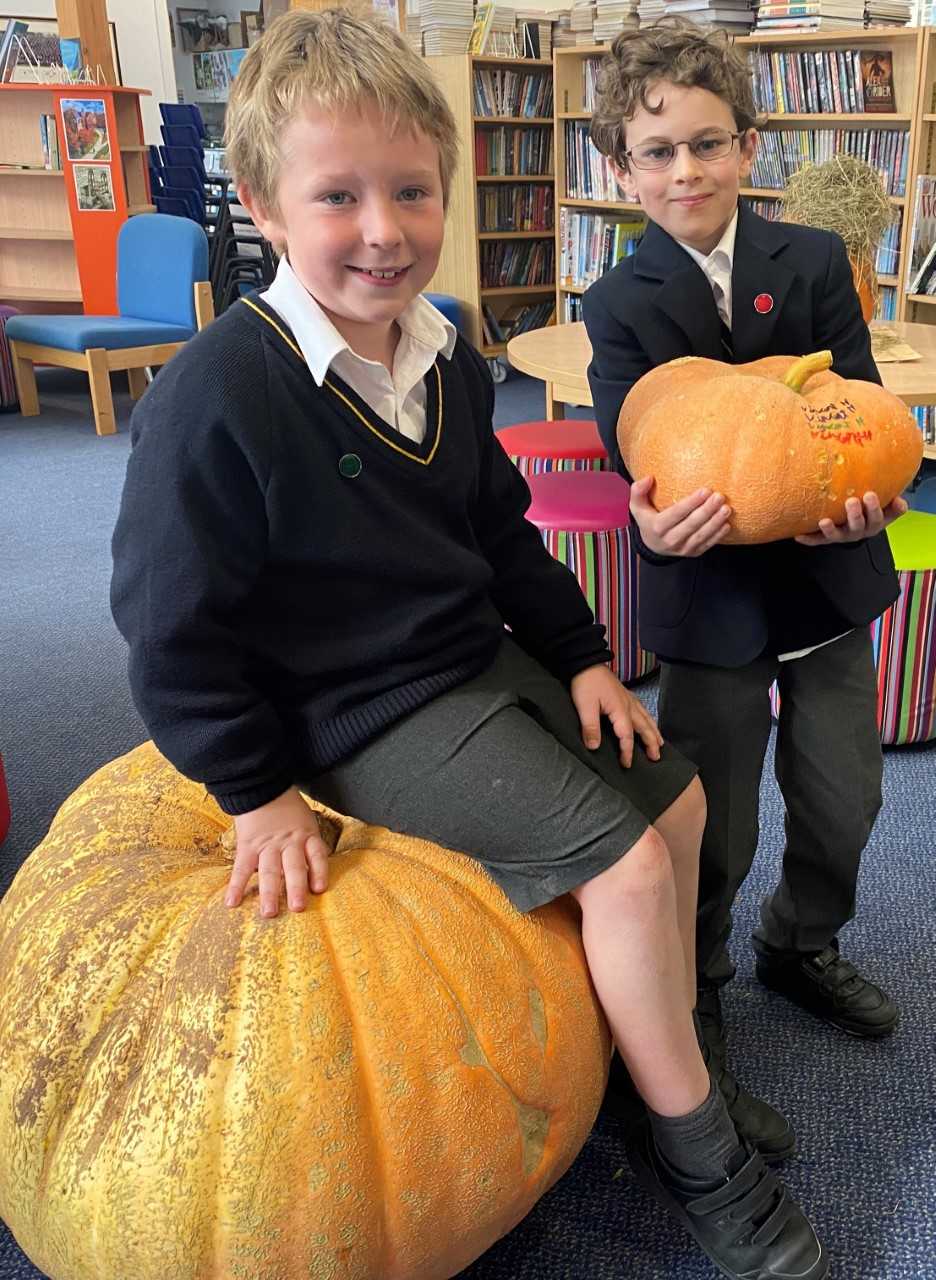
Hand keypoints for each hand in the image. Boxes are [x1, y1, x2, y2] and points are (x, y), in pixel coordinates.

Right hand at [225, 786, 331, 916]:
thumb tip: (313, 874)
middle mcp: (288, 842)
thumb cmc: (287, 808)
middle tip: (297, 908)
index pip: (316, 854)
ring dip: (269, 892)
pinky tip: (231, 902)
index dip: (319, 871)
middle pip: (294, 866)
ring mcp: (267, 845)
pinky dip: (236, 885)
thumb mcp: (305, 820)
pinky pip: (241, 867)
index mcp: (306, 835)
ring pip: (269, 871)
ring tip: (268, 912)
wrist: (261, 786)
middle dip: (295, 888)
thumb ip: (309, 844)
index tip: (319, 889)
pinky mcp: (247, 846)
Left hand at [570, 664, 662, 767]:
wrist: (585, 661)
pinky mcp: (624, 694)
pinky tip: (648, 721)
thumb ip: (590, 728)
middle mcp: (628, 704)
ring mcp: (628, 698)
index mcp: (620, 709)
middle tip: (656, 757)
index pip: (627, 736)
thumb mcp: (585, 706)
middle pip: (644, 727)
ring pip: (646, 718)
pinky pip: (642, 710)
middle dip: (651, 743)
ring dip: (654, 731)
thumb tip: (594, 747)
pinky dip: (648, 719)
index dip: (627, 752)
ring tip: (660, 742)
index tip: (626, 764)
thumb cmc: (586, 682)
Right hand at [629, 476, 731, 556]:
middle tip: (719, 496)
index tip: (705, 490)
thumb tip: (648, 478)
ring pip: (701, 535)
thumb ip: (638, 491)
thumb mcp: (638, 507)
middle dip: (707, 510)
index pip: (676, 513)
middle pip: (691, 524)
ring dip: (715, 523)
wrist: (653, 546)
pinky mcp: (693, 553)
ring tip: (726, 509)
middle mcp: (670, 539)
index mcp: (657, 527)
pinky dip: (718, 536)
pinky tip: (727, 524)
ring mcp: (683, 548)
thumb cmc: (648, 520)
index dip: (691, 503)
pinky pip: (707, 545)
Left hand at [795, 492, 907, 546]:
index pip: (879, 517)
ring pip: (837, 535)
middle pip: (858, 526)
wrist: (856, 525)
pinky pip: (817, 540)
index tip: (870, 494)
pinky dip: (808, 539)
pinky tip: (798, 536)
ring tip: (824, 521)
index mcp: (874, 523)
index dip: (875, 509)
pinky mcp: (826, 539)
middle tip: (852, 501)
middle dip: (855, 515)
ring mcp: (842, 535)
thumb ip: (894, 504)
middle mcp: (858, 531)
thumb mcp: (885, 507)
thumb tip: (899, 500)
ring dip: (831, 529)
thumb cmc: (870, 511)